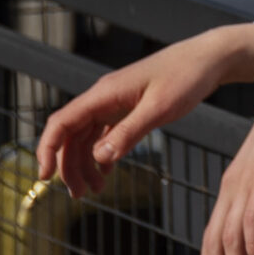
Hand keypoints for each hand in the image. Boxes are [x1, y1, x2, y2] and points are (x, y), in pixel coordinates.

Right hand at [35, 27, 251, 196]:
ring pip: (87, 137)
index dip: (47, 149)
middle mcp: (103, 98)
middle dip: (69, 166)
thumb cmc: (187, 77)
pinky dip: (102, 155)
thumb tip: (99, 157)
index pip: (62, 122)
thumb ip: (130, 132)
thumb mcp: (160, 108)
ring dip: (85, 164)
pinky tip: (107, 173)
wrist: (209, 58)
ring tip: (95, 190)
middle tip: (79, 195)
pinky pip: (104, 134)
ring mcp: (115, 103)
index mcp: (104, 94)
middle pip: (71, 135)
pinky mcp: (127, 108)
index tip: (44, 177)